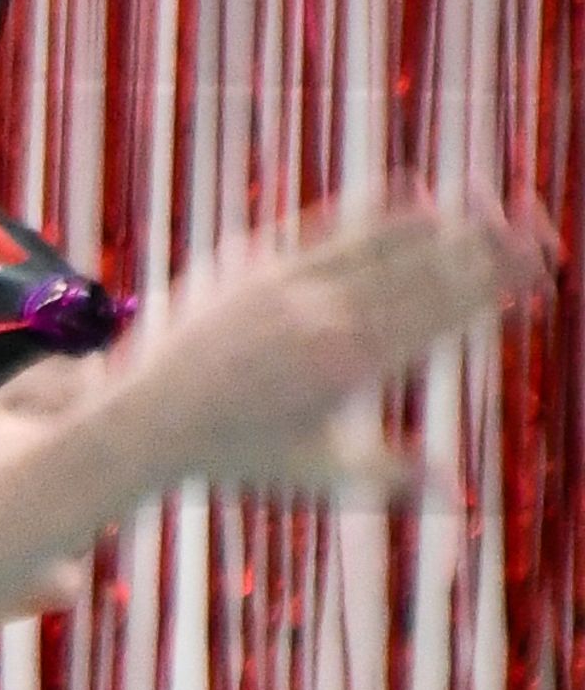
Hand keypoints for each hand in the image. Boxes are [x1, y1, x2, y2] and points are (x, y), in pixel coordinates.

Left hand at [84, 200, 538, 512]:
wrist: (147, 421)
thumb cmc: (234, 455)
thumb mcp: (315, 471)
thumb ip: (390, 473)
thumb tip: (458, 495)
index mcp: (350, 368)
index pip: (442, 315)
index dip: (494, 287)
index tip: (539, 270)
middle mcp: (328, 319)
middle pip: (428, 273)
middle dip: (491, 250)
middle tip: (543, 233)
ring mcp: (293, 285)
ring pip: (389, 243)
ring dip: (448, 222)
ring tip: (496, 205)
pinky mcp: (259, 261)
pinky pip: (333, 227)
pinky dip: (380, 212)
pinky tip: (420, 195)